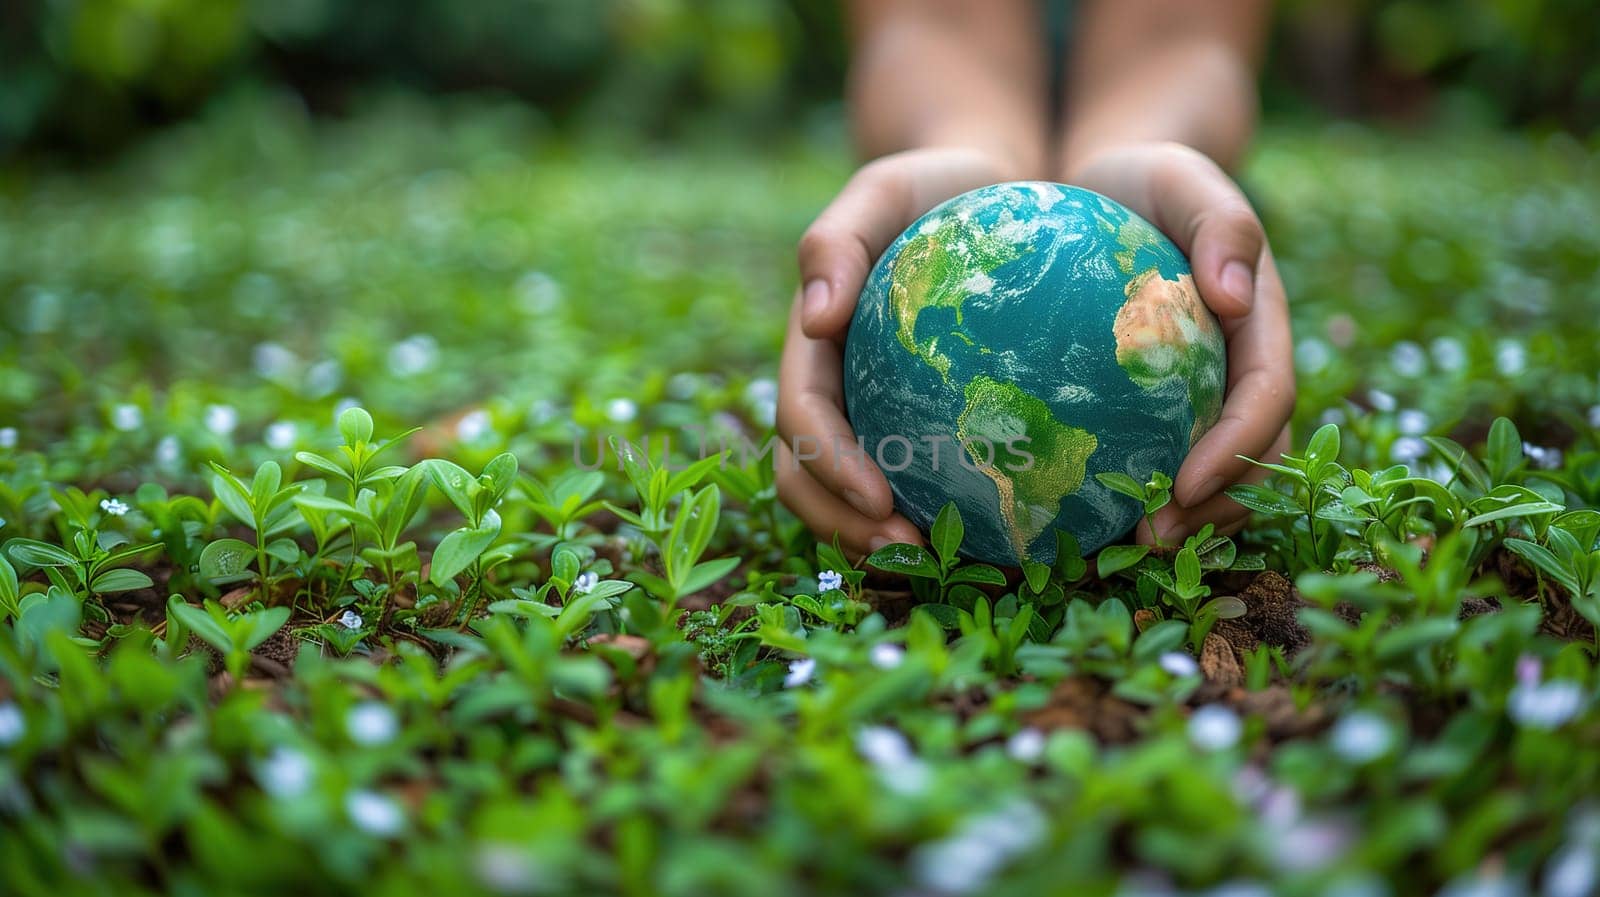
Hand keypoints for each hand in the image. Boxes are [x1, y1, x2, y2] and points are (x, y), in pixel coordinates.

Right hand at [776, 147, 1020, 557]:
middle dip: (844, 526)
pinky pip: (922, 485)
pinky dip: (941, 519)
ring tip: (946, 565)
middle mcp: (834, 389)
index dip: (826, 465)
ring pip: (852, 496)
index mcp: (814, 346)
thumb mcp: (885, 188)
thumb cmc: (934, 187)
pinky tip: (997, 540)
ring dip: (882, 541)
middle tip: (910, 555)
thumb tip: (813, 318)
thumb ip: (837, 240)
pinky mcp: (920, 428)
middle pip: (809, 477)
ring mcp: (873, 414)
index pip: (801, 418)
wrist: (987, 194)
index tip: (879, 499)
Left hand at [1066, 141, 1293, 544]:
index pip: (1268, 398)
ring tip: (1126, 542)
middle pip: (1255, 453)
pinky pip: (1156, 456)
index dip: (1239, 448)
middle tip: (1152, 536)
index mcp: (1259, 321)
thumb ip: (1222, 222)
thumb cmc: (1145, 179)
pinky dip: (1136, 491)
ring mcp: (1204, 390)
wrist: (1107, 187)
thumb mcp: (1181, 176)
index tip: (1185, 485)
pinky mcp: (1158, 405)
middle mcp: (1240, 365)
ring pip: (1216, 469)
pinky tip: (1083, 516)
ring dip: (1186, 516)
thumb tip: (1233, 295)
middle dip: (1218, 506)